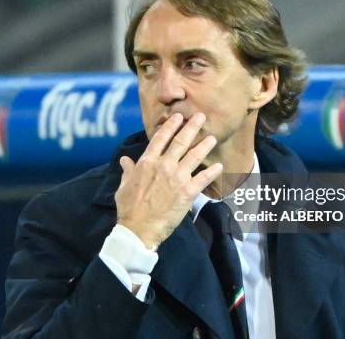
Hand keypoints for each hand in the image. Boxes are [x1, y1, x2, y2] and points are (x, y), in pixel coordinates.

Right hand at [115, 112, 222, 248]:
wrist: (138, 228)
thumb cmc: (129, 208)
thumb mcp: (124, 186)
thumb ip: (128, 171)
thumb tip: (125, 160)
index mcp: (147, 162)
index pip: (160, 139)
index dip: (170, 126)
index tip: (178, 116)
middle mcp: (163, 165)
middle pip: (180, 142)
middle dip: (191, 127)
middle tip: (201, 116)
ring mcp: (176, 178)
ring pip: (194, 156)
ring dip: (204, 145)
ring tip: (212, 138)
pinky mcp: (186, 192)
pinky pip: (203, 179)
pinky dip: (212, 172)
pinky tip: (219, 167)